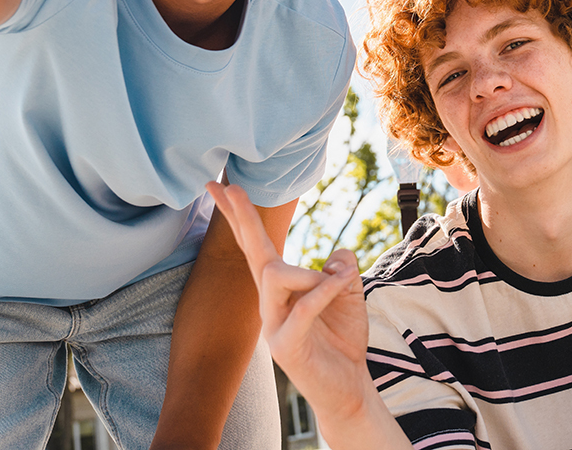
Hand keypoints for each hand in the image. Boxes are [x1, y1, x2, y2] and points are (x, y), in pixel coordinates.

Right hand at [207, 182, 373, 420]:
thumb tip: (337, 257)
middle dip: (242, 218)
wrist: (348, 385)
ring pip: (275, 276)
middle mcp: (269, 303)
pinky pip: (300, 307)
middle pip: (253, 254)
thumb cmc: (342, 336)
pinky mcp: (284, 346)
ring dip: (311, 272)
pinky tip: (341, 284)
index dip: (240, 216)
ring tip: (341, 280)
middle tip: (228, 186)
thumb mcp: (348, 292)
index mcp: (281, 288)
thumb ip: (341, 267)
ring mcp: (272, 325)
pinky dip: (324, 291)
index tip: (222, 185)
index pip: (255, 246)